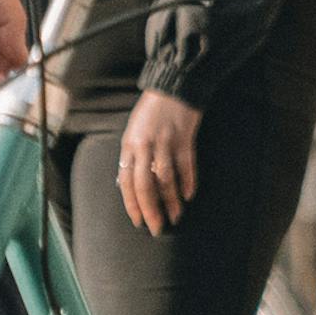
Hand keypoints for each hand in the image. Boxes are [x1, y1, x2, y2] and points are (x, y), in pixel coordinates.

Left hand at [118, 91, 202, 234]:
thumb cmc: (151, 113)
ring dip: (171, 201)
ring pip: (166, 179)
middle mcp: (145, 145)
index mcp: (129, 144)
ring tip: (176, 216)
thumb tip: (127, 186)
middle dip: (150, 209)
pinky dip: (188, 182)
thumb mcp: (133, 132)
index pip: (126, 181)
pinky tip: (188, 195)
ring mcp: (165, 141)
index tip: (138, 221)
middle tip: (157, 228)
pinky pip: (186, 166)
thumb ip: (131, 157)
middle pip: (145, 184)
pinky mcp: (184, 138)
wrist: (172, 86)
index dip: (131, 203)